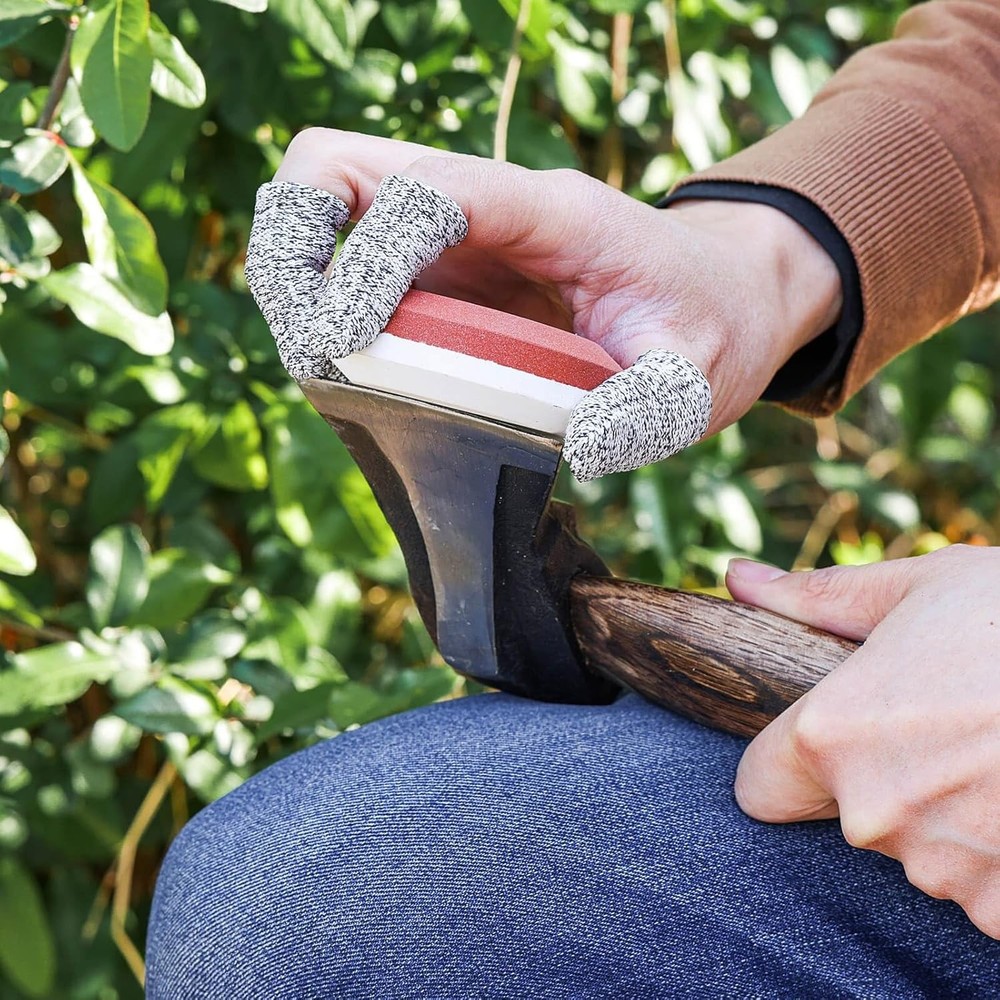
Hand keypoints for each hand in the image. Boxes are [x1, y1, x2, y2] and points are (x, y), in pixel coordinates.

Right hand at [245, 129, 841, 478]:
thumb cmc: (708, 326)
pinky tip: (345, 373)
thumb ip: (648, 410)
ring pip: (327, 209)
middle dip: (292, 245)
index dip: (367, 256)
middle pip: (338, 165)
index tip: (350, 341)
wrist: (718, 298)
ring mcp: (455, 242)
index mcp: (548, 212)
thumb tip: (580, 450)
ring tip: (317, 363)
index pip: (428, 191)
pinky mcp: (440, 280)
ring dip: (293, 277)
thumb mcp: (699, 377)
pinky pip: (351, 270)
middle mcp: (485, 209)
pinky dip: (321, 313)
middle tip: (310, 344)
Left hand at [727, 547, 999, 937]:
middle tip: (946, 729)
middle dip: (883, 782)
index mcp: (833, 735)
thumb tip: (738, 580)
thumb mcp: (917, 588)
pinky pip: (983, 890)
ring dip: (948, 818)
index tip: (825, 748)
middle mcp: (875, 812)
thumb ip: (818, 598)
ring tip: (994, 754)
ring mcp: (947, 869)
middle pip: (847, 815)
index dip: (785, 767)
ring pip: (920, 853)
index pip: (758, 789)